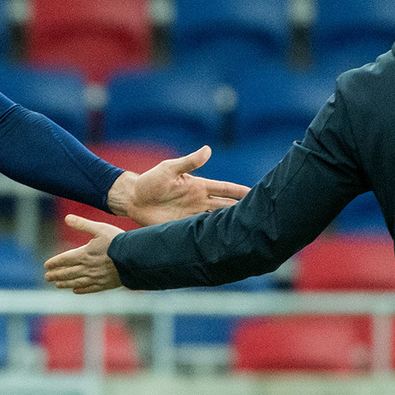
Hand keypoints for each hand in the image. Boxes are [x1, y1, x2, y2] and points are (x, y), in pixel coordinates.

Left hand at [44, 216, 124, 293]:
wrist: (136, 257)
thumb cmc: (118, 241)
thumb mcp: (100, 228)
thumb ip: (82, 224)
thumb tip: (66, 217)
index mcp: (85, 254)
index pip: (65, 259)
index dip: (55, 262)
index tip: (46, 266)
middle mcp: (88, 268)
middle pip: (68, 273)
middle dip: (56, 275)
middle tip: (47, 277)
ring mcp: (96, 277)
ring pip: (77, 282)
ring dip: (65, 283)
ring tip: (57, 284)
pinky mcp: (106, 284)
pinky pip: (90, 288)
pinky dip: (81, 290)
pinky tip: (75, 290)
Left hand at [107, 145, 247, 225]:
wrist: (133, 199)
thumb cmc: (150, 181)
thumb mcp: (169, 169)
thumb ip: (189, 162)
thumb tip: (207, 150)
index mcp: (199, 186)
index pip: (226, 189)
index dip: (241, 191)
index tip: (258, 193)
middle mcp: (200, 202)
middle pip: (227, 207)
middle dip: (242, 211)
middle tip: (261, 216)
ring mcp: (192, 216)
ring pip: (217, 222)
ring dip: (230, 227)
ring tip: (248, 232)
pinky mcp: (183, 227)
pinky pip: (201, 233)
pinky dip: (212, 238)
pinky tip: (223, 244)